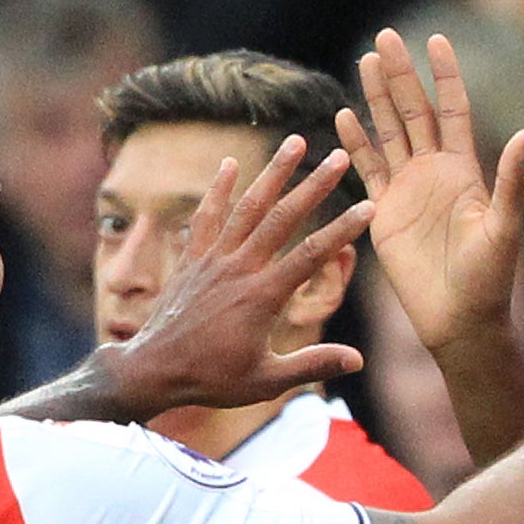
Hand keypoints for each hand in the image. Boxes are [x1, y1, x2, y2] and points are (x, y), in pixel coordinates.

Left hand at [110, 135, 371, 416]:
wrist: (154, 371)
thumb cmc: (213, 380)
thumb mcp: (267, 380)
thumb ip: (312, 364)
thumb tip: (358, 360)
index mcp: (262, 297)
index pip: (311, 255)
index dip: (343, 229)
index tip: (369, 206)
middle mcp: (239, 269)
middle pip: (282, 218)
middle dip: (314, 185)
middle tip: (339, 156)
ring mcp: (213, 260)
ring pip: (247, 207)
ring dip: (273, 173)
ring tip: (295, 143)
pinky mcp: (192, 260)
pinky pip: (206, 217)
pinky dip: (218, 191)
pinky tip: (230, 164)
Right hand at [338, 30, 523, 352]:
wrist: (460, 321)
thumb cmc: (490, 280)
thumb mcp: (505, 228)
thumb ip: (511, 182)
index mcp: (465, 170)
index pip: (452, 110)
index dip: (444, 75)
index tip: (435, 39)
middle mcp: (435, 173)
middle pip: (414, 111)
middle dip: (400, 74)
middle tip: (384, 36)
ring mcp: (408, 191)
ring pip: (389, 133)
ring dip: (376, 99)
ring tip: (363, 60)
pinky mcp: (384, 214)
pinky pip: (368, 170)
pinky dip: (356, 144)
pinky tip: (344, 116)